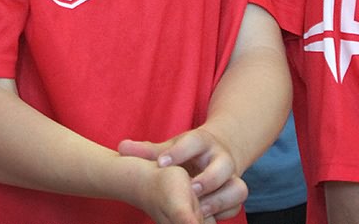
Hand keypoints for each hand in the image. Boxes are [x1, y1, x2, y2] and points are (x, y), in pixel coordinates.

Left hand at [119, 128, 247, 221]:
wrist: (215, 154)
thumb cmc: (186, 153)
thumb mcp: (170, 148)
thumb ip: (147, 151)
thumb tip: (121, 147)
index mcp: (202, 142)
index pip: (193, 142)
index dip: (178, 152)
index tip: (161, 164)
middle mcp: (221, 158)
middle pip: (223, 166)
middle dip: (208, 179)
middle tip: (190, 189)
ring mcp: (232, 176)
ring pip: (237, 188)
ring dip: (219, 201)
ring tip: (199, 210)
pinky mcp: (235, 193)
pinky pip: (236, 206)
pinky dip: (223, 213)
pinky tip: (204, 217)